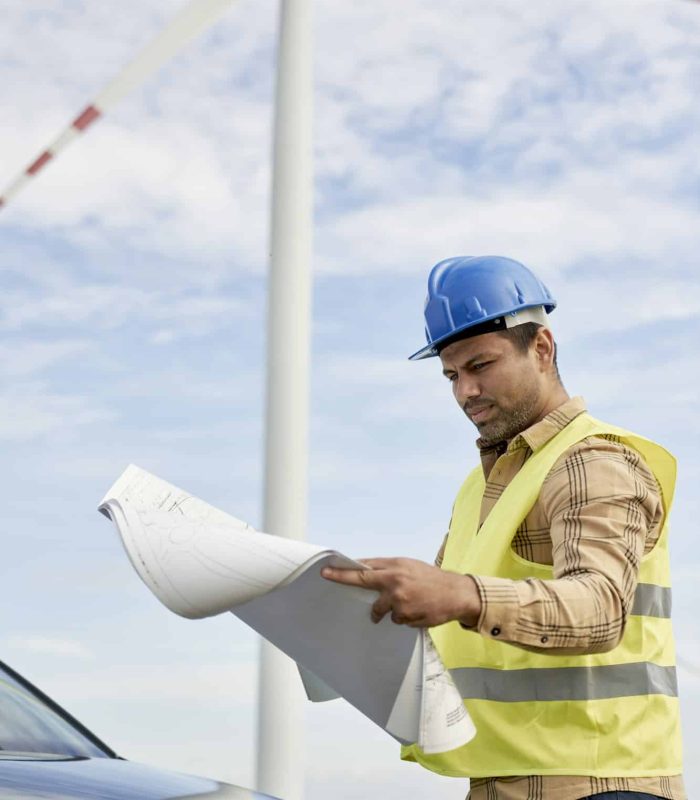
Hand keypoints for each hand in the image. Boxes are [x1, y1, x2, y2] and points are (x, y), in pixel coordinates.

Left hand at [320, 557, 480, 627]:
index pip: (363, 569)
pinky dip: (404, 617)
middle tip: (327, 578)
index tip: (326, 571)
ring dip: (391, 609)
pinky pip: (397, 620)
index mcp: (395, 568)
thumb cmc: (431, 578)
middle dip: (344, 580)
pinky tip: (418, 610)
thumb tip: (364, 569)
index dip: (343, 571)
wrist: (456, 593)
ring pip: (383, 610)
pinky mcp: (407, 617)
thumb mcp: (408, 566)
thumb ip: (387, 569)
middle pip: (364, 583)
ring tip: (411, 602)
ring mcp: (400, 602)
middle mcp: (395, 583)